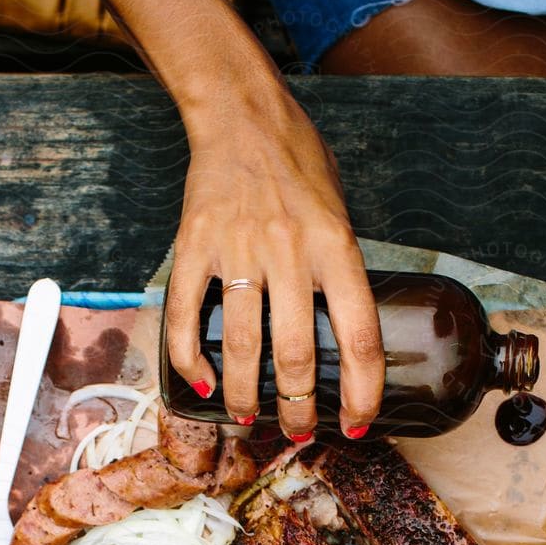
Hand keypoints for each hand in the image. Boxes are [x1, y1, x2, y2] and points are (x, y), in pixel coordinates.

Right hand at [163, 77, 384, 442]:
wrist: (240, 114)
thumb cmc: (299, 162)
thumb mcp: (340, 211)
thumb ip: (339, 268)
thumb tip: (341, 333)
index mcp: (336, 245)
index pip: (360, 336)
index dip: (362, 391)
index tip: (356, 423)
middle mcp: (289, 251)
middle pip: (294, 354)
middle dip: (297, 407)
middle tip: (298, 430)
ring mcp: (237, 250)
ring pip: (239, 347)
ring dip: (244, 395)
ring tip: (248, 418)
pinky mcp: (194, 246)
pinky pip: (183, 316)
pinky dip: (189, 360)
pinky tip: (201, 385)